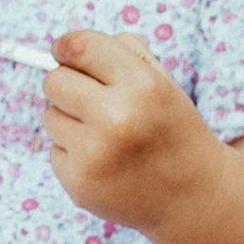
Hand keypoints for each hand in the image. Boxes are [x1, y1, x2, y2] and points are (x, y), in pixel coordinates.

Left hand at [38, 30, 217, 237]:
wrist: (193, 197)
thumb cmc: (172, 131)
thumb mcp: (163, 83)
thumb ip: (123, 53)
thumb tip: (67, 46)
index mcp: (142, 85)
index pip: (78, 46)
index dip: (65, 47)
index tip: (63, 53)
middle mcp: (117, 118)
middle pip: (54, 81)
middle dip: (68, 86)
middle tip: (93, 101)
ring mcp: (95, 154)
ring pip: (50, 116)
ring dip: (70, 121)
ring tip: (105, 137)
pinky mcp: (79, 183)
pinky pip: (54, 151)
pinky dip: (73, 154)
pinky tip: (104, 163)